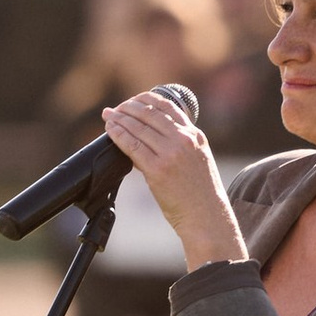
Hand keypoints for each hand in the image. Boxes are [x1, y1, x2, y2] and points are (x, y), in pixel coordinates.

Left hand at [101, 88, 243, 269]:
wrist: (206, 216)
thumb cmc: (201, 193)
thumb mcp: (198, 159)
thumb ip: (182, 144)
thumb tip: (154, 135)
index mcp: (195, 135)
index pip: (168, 106)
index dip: (147, 99)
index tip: (133, 100)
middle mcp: (184, 140)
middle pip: (150, 114)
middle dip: (128, 107)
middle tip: (115, 108)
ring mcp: (171, 153)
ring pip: (138, 127)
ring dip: (120, 118)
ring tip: (108, 116)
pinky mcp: (157, 169)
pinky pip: (132, 146)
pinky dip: (118, 134)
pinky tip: (110, 130)